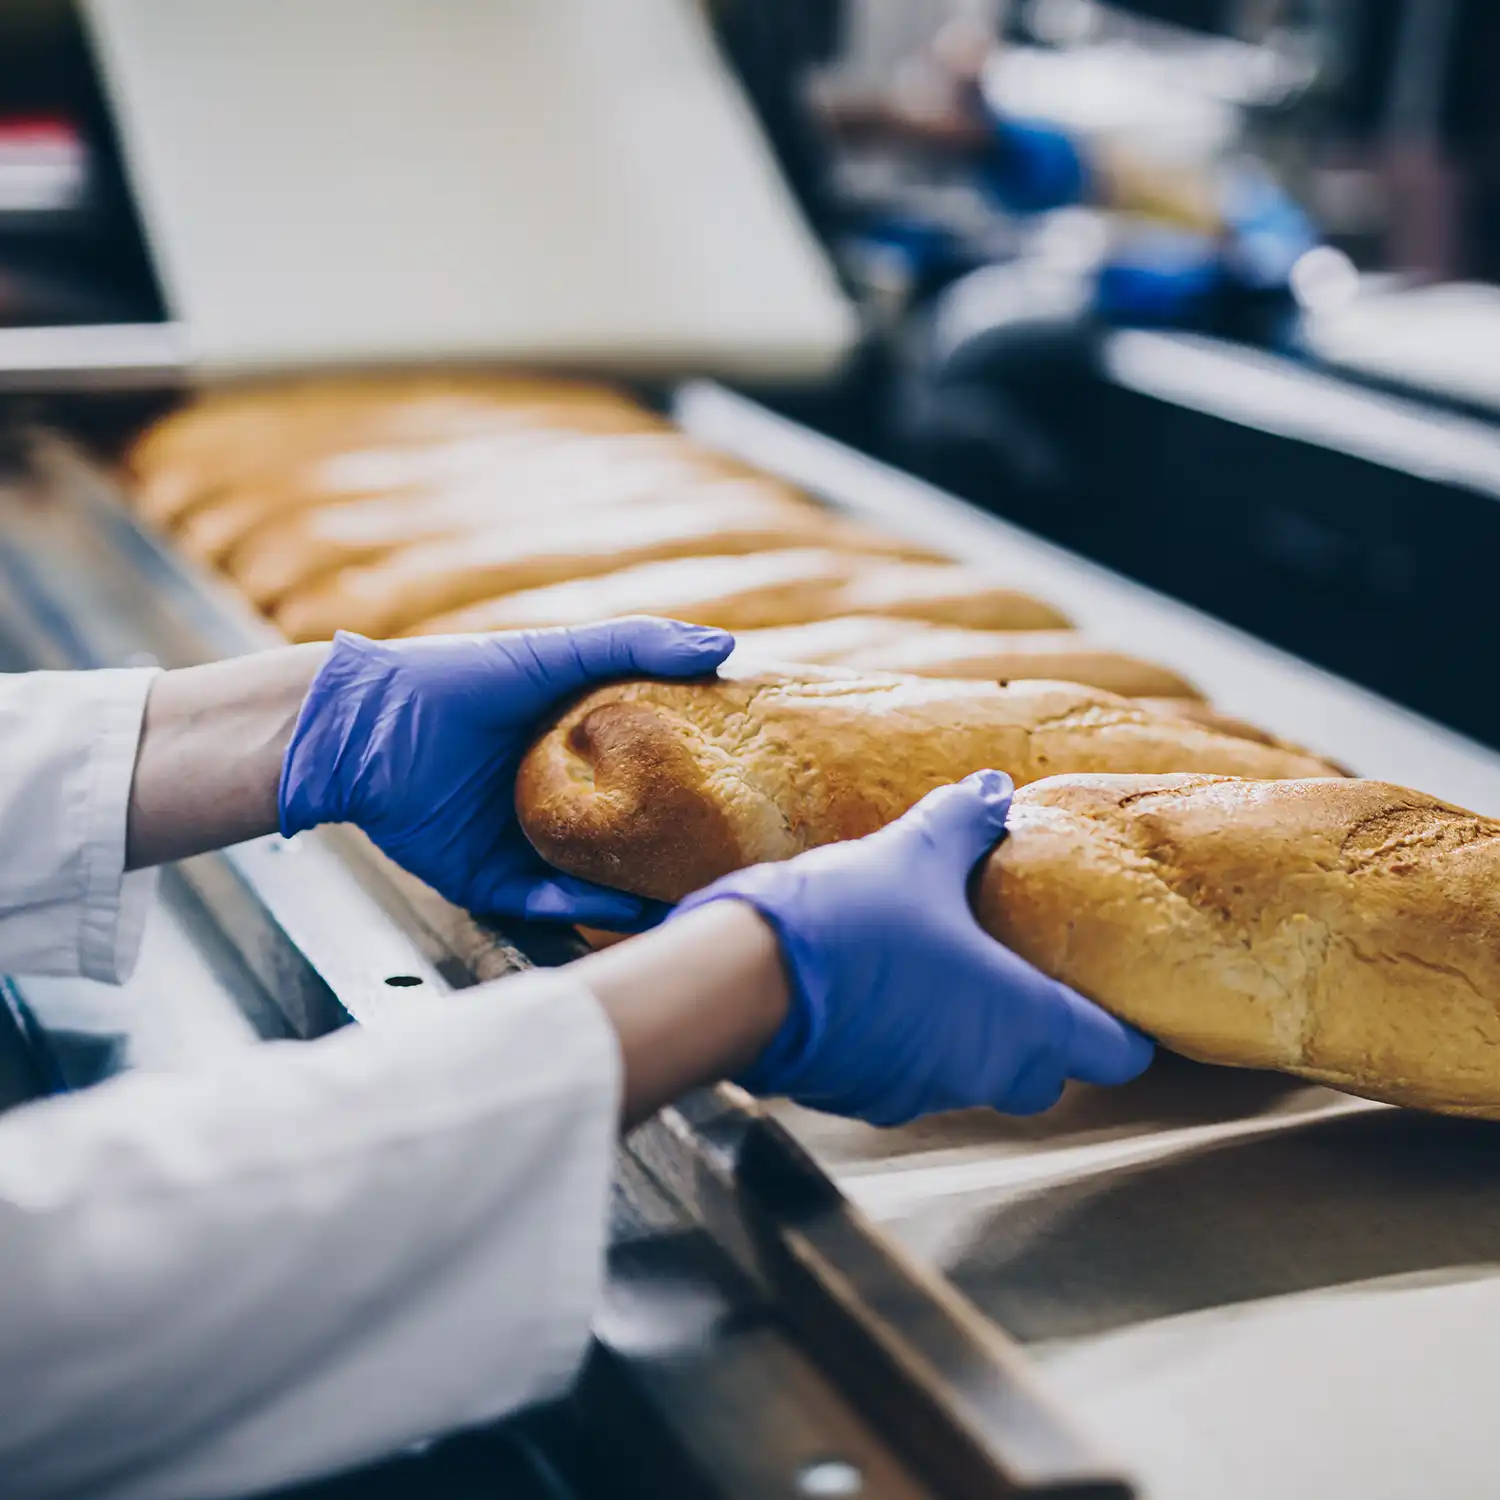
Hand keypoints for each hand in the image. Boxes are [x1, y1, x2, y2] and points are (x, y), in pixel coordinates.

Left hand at [279, 620, 733, 925]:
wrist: (360, 730)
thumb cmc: (455, 680)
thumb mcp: (554, 654)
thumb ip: (635, 645)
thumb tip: (725, 648)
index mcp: (573, 747)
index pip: (648, 772)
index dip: (695, 785)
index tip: (748, 798)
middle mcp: (554, 800)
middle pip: (627, 836)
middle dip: (674, 854)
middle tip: (734, 865)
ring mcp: (522, 844)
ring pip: (592, 881)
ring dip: (638, 894)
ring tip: (693, 902)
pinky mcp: (489, 881)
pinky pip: (544, 904)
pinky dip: (583, 910)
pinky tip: (624, 910)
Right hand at [672, 770, 1153, 1124]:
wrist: (746, 981)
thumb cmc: (853, 922)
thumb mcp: (916, 856)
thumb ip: (964, 824)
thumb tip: (994, 790)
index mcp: (1023, 1021)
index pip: (1115, 1052)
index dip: (1125, 1028)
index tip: (1116, 995)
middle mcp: (983, 1071)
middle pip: (1047, 1074)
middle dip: (1045, 1033)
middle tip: (1025, 970)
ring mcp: (923, 1093)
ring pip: (975, 1075)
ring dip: (972, 1034)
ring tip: (947, 968)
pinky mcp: (866, 1098)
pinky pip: (913, 1076)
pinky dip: (913, 1042)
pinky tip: (884, 989)